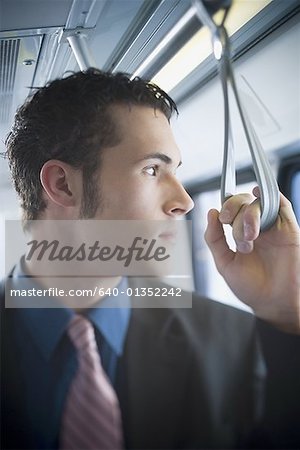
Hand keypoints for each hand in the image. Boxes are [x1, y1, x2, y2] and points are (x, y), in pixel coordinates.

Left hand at [204, 187, 299, 333]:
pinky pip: (282, 206)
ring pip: (259, 203)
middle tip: (231, 225)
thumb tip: (211, 213)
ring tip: (249, 237)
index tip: (221, 218)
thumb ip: (215, 239)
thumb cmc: (250, 287)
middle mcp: (256, 227)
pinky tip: (259, 195)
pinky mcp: (289, 230)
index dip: (225, 207)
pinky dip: (271, 196)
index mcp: (240, 233)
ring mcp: (272, 227)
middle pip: (243, 202)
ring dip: (249, 215)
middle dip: (234, 209)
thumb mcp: (225, 262)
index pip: (231, 208)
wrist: (272, 303)